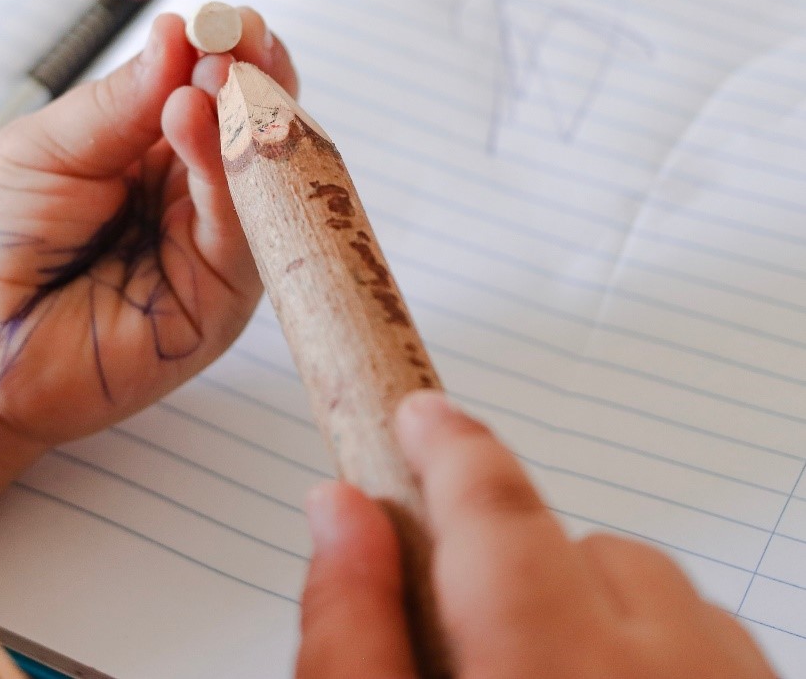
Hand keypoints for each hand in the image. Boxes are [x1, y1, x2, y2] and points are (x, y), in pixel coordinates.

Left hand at [0, 11, 297, 449]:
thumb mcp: (51, 146)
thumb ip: (119, 104)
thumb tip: (179, 34)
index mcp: (163, 153)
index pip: (222, 96)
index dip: (236, 55)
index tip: (232, 17)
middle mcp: (197, 201)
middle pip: (260, 136)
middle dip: (258, 81)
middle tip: (241, 36)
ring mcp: (210, 257)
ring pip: (261, 187)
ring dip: (247, 122)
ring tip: (217, 72)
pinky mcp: (212, 312)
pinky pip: (238, 241)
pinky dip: (227, 180)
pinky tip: (198, 126)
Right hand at [296, 391, 774, 678]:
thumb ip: (348, 632)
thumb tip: (338, 512)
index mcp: (548, 669)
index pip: (496, 510)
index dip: (450, 448)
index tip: (419, 415)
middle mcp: (667, 675)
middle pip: (594, 554)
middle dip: (526, 566)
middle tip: (474, 630)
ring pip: (672, 606)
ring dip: (607, 623)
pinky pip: (729, 656)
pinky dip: (670, 664)